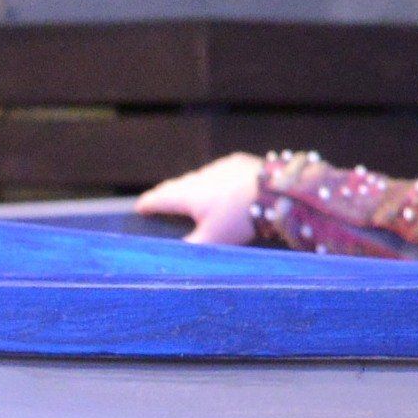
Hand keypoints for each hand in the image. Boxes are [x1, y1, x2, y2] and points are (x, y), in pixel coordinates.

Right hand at [139, 151, 267, 246]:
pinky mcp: (238, 161)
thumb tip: (171, 255)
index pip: (158, 198)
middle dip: (167, 195)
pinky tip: (221, 189)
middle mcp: (199, 177)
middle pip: (176, 186)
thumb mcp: (212, 240)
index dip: (147, 204)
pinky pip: (219, 172)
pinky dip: (215, 181)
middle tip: (159, 202)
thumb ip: (189, 247)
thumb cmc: (240, 217)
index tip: (139, 208)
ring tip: (191, 198)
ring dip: (193, 187)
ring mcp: (219, 166)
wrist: (278, 190)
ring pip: (198, 178)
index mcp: (188, 195)